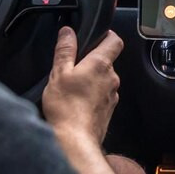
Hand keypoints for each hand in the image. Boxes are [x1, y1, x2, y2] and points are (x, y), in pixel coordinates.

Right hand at [43, 28, 123, 144]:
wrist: (75, 140)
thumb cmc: (66, 108)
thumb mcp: (59, 73)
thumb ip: (65, 50)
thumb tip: (68, 32)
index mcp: (100, 64)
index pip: (115, 41)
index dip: (107, 35)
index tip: (97, 35)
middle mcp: (111, 78)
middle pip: (107, 60)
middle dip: (93, 60)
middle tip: (74, 65)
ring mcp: (112, 95)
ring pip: (104, 79)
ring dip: (92, 79)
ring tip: (73, 86)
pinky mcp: (109, 109)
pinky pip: (103, 94)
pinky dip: (93, 94)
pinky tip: (77, 101)